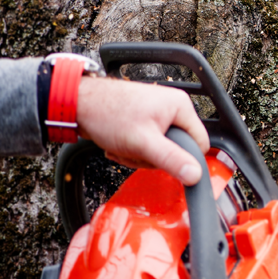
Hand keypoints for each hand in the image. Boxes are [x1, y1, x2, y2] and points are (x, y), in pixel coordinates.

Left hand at [75, 77, 209, 184]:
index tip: (162, 161)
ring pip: (160, 149)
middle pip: (177, 148)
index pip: (199, 143)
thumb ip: (171, 159)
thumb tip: (196, 175)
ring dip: (140, 155)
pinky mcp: (144, 120)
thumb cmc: (107, 113)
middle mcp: (172, 107)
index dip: (183, 158)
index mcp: (180, 106)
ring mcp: (157, 114)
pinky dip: (133, 149)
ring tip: (124, 146)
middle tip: (136, 151)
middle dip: (153, 157)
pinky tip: (119, 144)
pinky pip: (148, 144)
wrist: (78, 104)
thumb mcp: (143, 142)